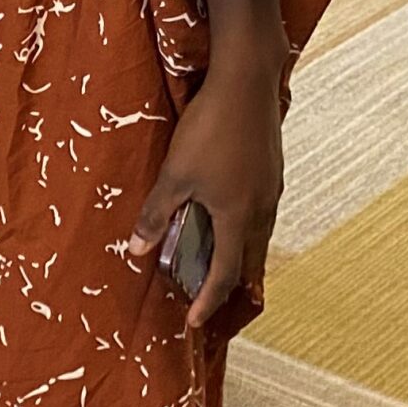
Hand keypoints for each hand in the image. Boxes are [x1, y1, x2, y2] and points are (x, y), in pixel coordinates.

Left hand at [127, 64, 284, 329]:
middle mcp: (261, 211)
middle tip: (213, 302)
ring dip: (241, 257)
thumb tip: (136, 251)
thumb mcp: (174, 174)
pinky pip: (260, 214)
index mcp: (238, 218)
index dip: (208, 300)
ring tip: (223, 268)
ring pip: (258, 236)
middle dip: (231, 285)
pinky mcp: (272, 170)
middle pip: (250, 261)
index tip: (195, 322)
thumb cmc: (209, 129)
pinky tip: (231, 218)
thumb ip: (156, 214)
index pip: (224, 274)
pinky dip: (246, 229)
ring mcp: (271, 190)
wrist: (247, 84)